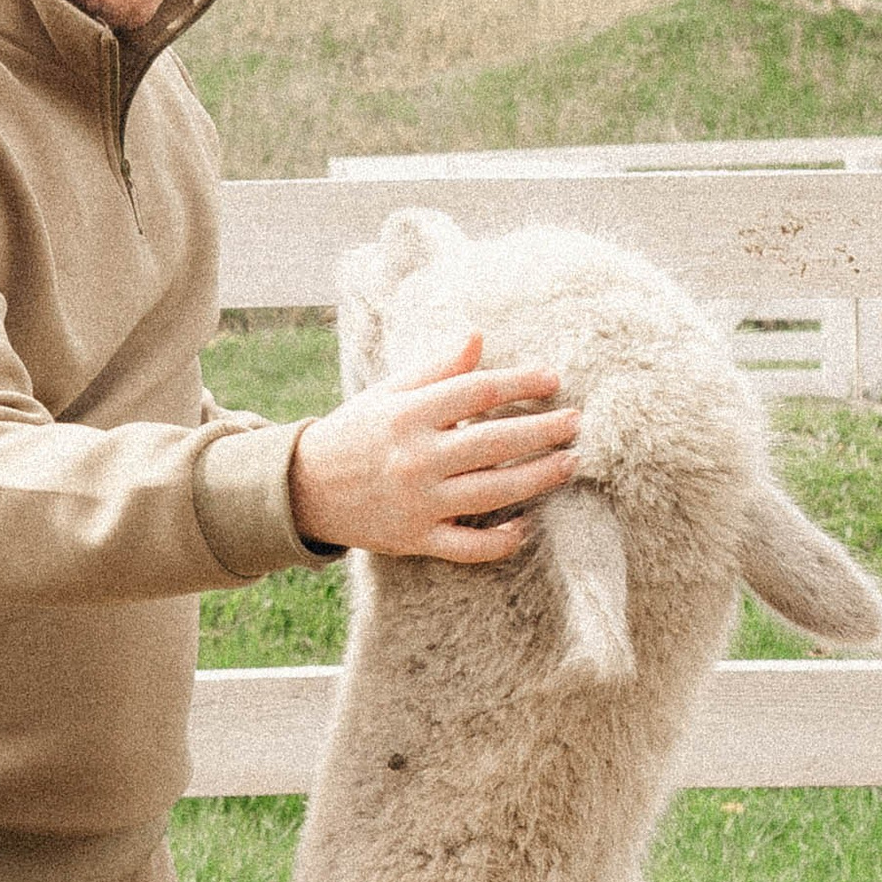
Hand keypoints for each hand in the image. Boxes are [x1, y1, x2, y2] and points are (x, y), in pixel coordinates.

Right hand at [288, 332, 580, 561]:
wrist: (304, 488)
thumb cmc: (355, 432)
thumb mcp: (388, 393)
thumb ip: (436, 368)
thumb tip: (478, 335)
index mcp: (408, 414)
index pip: (477, 392)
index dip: (520, 382)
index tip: (554, 378)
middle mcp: (416, 458)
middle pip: (494, 442)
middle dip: (543, 431)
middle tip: (577, 422)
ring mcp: (417, 502)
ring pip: (492, 492)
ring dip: (538, 478)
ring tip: (570, 463)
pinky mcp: (415, 539)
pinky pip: (468, 546)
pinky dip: (501, 540)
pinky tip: (526, 524)